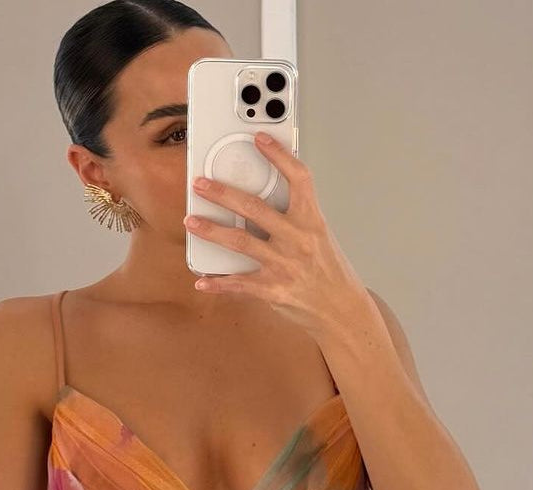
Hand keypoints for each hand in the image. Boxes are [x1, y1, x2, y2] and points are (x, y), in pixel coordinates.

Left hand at [183, 133, 369, 339]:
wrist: (342, 308)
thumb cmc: (329, 270)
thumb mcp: (319, 236)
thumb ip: (294, 218)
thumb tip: (261, 201)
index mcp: (312, 220)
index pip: (298, 178)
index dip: (279, 155)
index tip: (259, 138)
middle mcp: (298, 239)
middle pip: (254, 208)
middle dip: (223, 193)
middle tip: (200, 183)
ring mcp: (284, 265)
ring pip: (240, 242)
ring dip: (211, 231)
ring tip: (190, 221)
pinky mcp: (274, 290)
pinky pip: (240, 285)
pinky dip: (218, 283)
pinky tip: (202, 280)